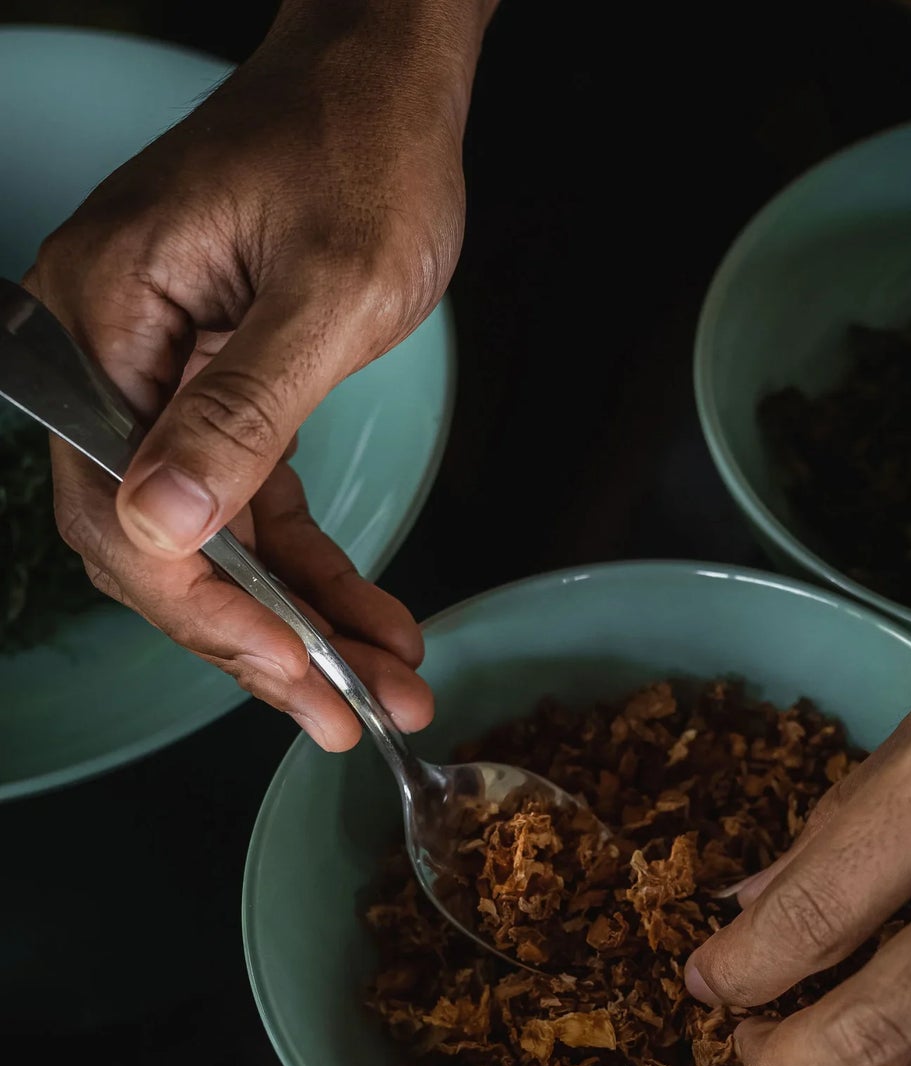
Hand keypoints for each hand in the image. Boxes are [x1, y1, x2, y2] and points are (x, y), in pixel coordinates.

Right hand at [27, 0, 493, 747]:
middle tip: (343, 716)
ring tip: (384, 689)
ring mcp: (160, 382)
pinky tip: (374, 624)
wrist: (389, 81)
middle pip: (160, 545)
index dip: (197, 606)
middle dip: (260, 642)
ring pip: (215, 545)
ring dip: (301, 625)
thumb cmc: (361, 150)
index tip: (286, 668)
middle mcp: (109, 359)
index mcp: (97, 321)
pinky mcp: (218, 394)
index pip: (115, 505)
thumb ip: (242, 411)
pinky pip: (254, 510)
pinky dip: (315, 573)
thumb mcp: (323, 291)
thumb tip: (162, 524)